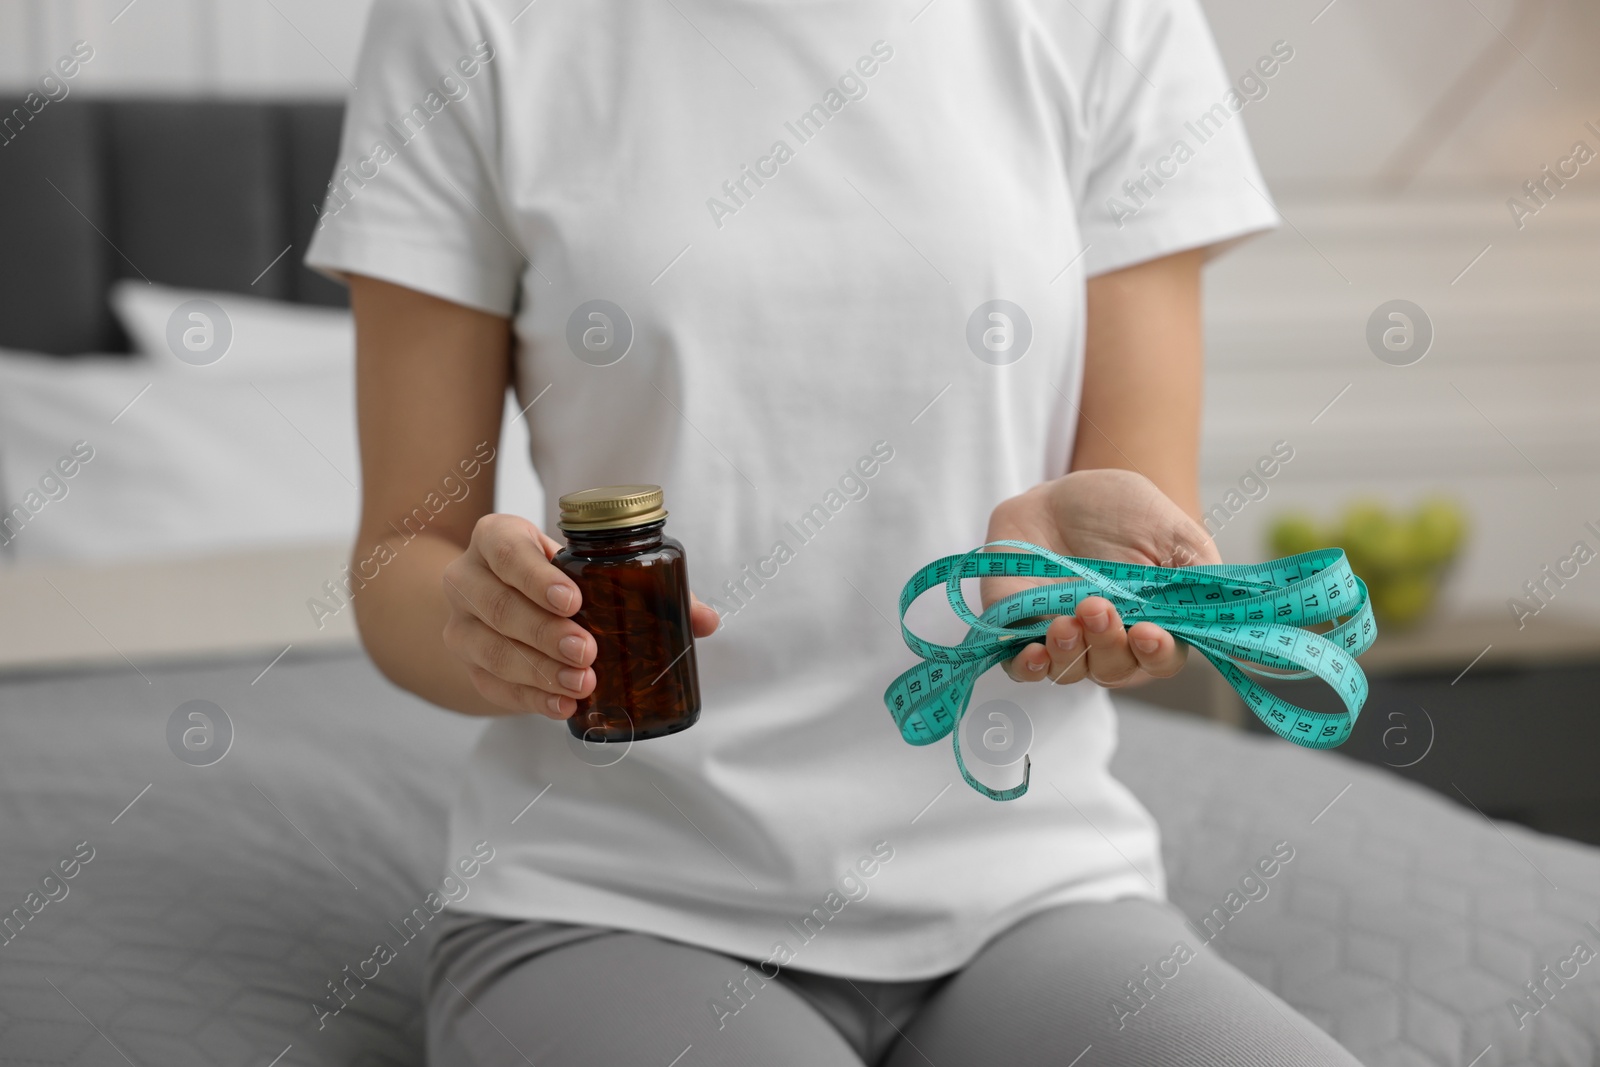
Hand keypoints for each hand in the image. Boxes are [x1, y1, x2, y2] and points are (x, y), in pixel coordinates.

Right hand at [441, 514, 719, 717]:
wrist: (499, 600)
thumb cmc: (556, 577)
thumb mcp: (586, 567)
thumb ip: (644, 587)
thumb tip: (706, 621)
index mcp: (497, 538)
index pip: (505, 550)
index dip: (535, 576)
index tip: (574, 600)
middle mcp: (467, 578)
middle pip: (497, 605)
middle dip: (544, 632)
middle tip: (588, 651)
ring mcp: (460, 624)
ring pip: (489, 649)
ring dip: (538, 670)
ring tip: (582, 683)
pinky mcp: (467, 665)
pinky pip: (491, 685)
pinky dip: (530, 697)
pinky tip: (563, 705)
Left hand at [983, 469, 1218, 687]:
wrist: (1063, 494)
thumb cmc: (1126, 513)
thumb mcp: (1172, 532)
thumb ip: (1199, 574)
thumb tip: (1226, 609)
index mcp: (1155, 624)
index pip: (1162, 660)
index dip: (1156, 654)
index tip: (1148, 633)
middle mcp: (1110, 641)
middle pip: (1114, 669)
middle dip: (1107, 644)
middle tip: (1097, 606)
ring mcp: (1065, 640)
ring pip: (1069, 671)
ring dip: (1069, 653)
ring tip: (1065, 622)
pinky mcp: (1021, 631)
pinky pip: (1024, 667)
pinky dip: (1028, 667)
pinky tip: (1032, 653)